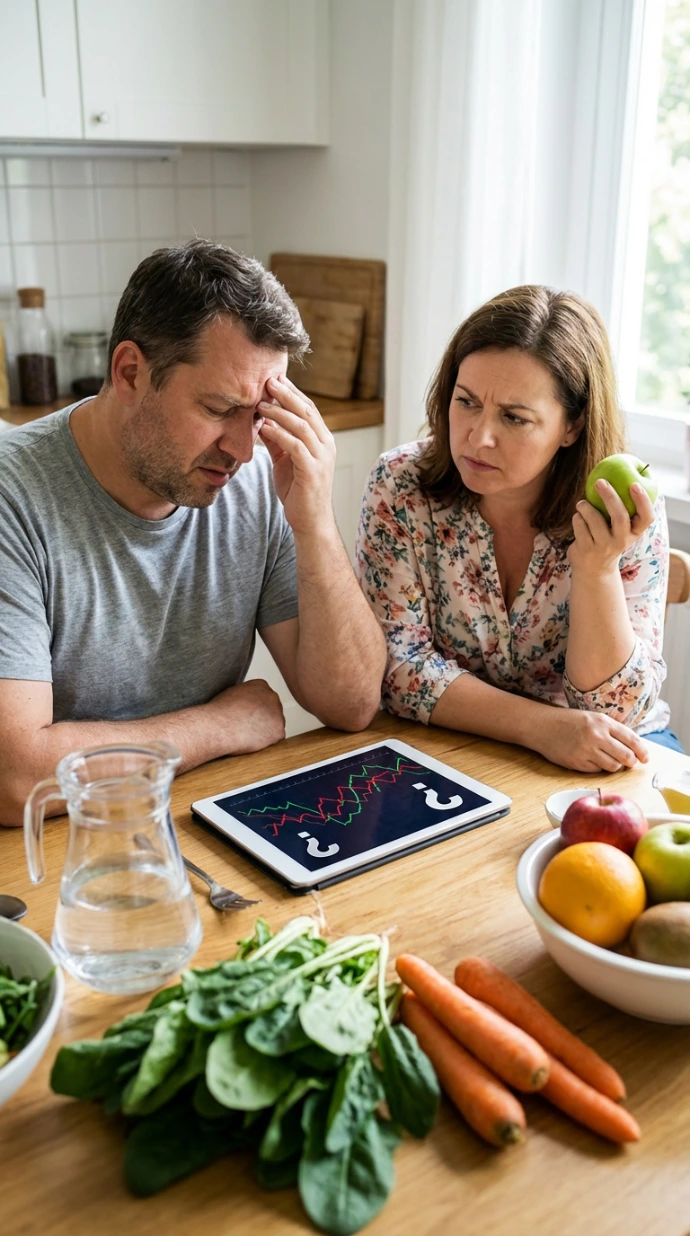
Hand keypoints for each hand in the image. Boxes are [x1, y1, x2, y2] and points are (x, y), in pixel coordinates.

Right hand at [206, 679, 284, 754]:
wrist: (219, 725)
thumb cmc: (220, 712)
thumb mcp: (232, 694)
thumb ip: (245, 696)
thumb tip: (246, 703)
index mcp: (261, 686)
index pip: (265, 700)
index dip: (256, 711)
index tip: (248, 717)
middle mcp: (272, 697)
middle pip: (273, 712)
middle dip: (264, 721)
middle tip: (249, 728)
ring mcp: (278, 713)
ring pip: (274, 726)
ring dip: (265, 731)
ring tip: (248, 734)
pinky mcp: (278, 730)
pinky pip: (275, 739)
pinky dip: (266, 743)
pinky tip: (253, 741)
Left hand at [258, 375, 335, 536]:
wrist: (310, 521)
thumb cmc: (298, 491)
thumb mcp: (286, 460)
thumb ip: (278, 441)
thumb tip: (262, 420)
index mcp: (323, 439)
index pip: (308, 408)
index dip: (292, 392)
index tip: (274, 378)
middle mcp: (326, 444)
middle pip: (307, 411)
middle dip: (286, 394)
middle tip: (267, 380)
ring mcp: (322, 457)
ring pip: (301, 425)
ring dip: (279, 412)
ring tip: (260, 404)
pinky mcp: (312, 471)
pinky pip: (295, 446)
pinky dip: (279, 434)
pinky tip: (263, 428)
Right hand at [533, 708, 648, 772]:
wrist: (543, 726)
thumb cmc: (569, 722)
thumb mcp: (593, 718)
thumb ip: (611, 730)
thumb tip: (633, 747)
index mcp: (603, 722)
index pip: (631, 739)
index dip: (642, 751)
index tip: (646, 758)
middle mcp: (597, 736)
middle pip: (626, 756)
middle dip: (631, 762)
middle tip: (630, 763)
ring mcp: (587, 750)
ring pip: (613, 766)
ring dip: (614, 765)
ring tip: (608, 759)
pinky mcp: (578, 762)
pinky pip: (597, 771)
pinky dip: (598, 768)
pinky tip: (591, 759)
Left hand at [568, 480, 655, 577]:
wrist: (594, 570)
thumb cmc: (608, 539)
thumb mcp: (620, 529)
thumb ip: (622, 508)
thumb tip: (617, 473)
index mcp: (634, 533)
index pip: (647, 517)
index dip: (643, 501)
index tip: (634, 484)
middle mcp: (621, 541)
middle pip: (620, 517)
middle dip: (610, 497)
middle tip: (600, 481)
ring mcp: (603, 547)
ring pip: (594, 519)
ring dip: (586, 506)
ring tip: (582, 503)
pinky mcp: (586, 550)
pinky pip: (579, 526)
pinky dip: (577, 517)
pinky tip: (578, 517)